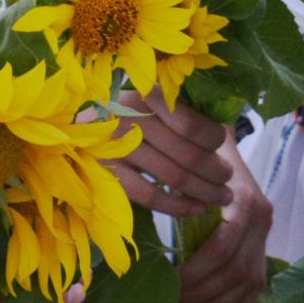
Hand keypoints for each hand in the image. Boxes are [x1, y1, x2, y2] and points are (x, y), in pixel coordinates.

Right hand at [103, 90, 231, 218]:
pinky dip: (178, 206)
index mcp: (146, 94)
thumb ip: (184, 108)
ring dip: (204, 191)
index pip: (192, 124)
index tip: (224, 146)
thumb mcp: (153, 101)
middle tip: (228, 179)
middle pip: (188, 154)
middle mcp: (129, 117)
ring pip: (174, 176)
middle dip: (216, 172)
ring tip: (221, 197)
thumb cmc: (127, 115)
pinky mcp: (108, 174)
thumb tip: (226, 125)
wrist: (75, 134)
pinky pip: (151, 195)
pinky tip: (195, 209)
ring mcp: (116, 147)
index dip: (214, 140)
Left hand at [176, 134, 272, 302]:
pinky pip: (258, 281)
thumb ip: (176, 203)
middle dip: (206, 294)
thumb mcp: (186, 173)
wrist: (220, 139)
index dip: (197, 273)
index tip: (171, 285)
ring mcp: (266, 231)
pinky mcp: (265, 241)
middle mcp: (261, 217)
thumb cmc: (196, 158)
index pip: (222, 249)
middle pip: (236, 270)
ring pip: (249, 281)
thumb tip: (146, 246)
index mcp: (243, 201)